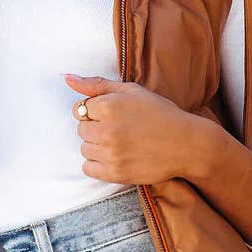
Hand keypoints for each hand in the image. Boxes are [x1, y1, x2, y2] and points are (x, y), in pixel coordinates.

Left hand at [64, 73, 205, 185]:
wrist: (186, 144)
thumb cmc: (159, 113)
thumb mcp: (130, 90)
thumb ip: (95, 84)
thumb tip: (65, 77)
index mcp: (108, 106)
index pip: (80, 109)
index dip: (96, 111)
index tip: (114, 114)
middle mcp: (107, 130)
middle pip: (81, 129)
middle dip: (96, 128)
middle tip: (120, 128)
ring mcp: (110, 154)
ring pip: (84, 149)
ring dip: (97, 146)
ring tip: (120, 142)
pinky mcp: (115, 173)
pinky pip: (87, 168)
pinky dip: (97, 164)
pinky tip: (115, 156)